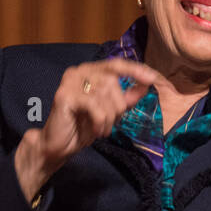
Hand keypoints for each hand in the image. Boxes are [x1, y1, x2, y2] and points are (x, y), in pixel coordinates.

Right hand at [14, 59, 164, 201]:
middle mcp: (78, 71)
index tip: (152, 79)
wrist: (58, 146)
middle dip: (118, 106)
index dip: (135, 70)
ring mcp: (70, 81)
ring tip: (103, 128)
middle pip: (112, 81)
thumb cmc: (83, 127)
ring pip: (105, 94)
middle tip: (111, 122)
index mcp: (89, 71)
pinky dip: (100, 121)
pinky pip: (95, 106)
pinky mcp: (64, 95)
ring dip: (109, 117)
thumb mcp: (110, 112)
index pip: (116, 64)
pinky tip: (96, 130)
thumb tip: (146, 85)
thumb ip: (126, 98)